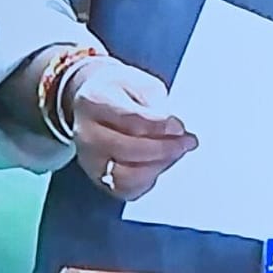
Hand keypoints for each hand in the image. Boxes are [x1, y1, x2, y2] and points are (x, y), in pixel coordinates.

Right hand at [66, 56, 196, 201]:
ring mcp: (89, 160)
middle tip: (186, 141)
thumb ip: (156, 103)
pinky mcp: (98, 179)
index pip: (130, 119)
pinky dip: (149, 180)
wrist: (95, 102)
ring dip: (158, 165)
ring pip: (126, 175)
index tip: (179, 126)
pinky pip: (126, 190)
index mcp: (94, 100)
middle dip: (164, 148)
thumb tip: (172, 128)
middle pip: (128, 149)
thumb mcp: (141, 83)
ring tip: (176, 152)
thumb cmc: (121, 91)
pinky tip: (160, 163)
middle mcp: (85, 133)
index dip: (160, 125)